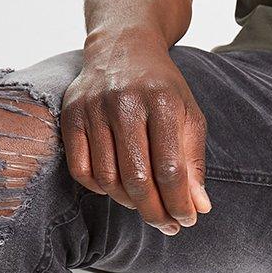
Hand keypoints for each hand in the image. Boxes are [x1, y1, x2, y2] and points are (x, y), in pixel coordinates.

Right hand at [60, 39, 212, 233]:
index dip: (179, 202)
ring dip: (128, 203)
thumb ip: (194, 161)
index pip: (171, 168)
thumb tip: (200, 207)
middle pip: (138, 178)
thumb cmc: (161, 87)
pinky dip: (99, 189)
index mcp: (162, 101)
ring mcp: (94, 108)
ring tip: (145, 206)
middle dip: (155, 211)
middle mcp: (125, 103)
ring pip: (108, 178)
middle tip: (167, 226)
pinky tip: (116, 189)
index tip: (187, 220)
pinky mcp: (71, 114)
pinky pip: (81, 169)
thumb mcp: (188, 115)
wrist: (123, 46)